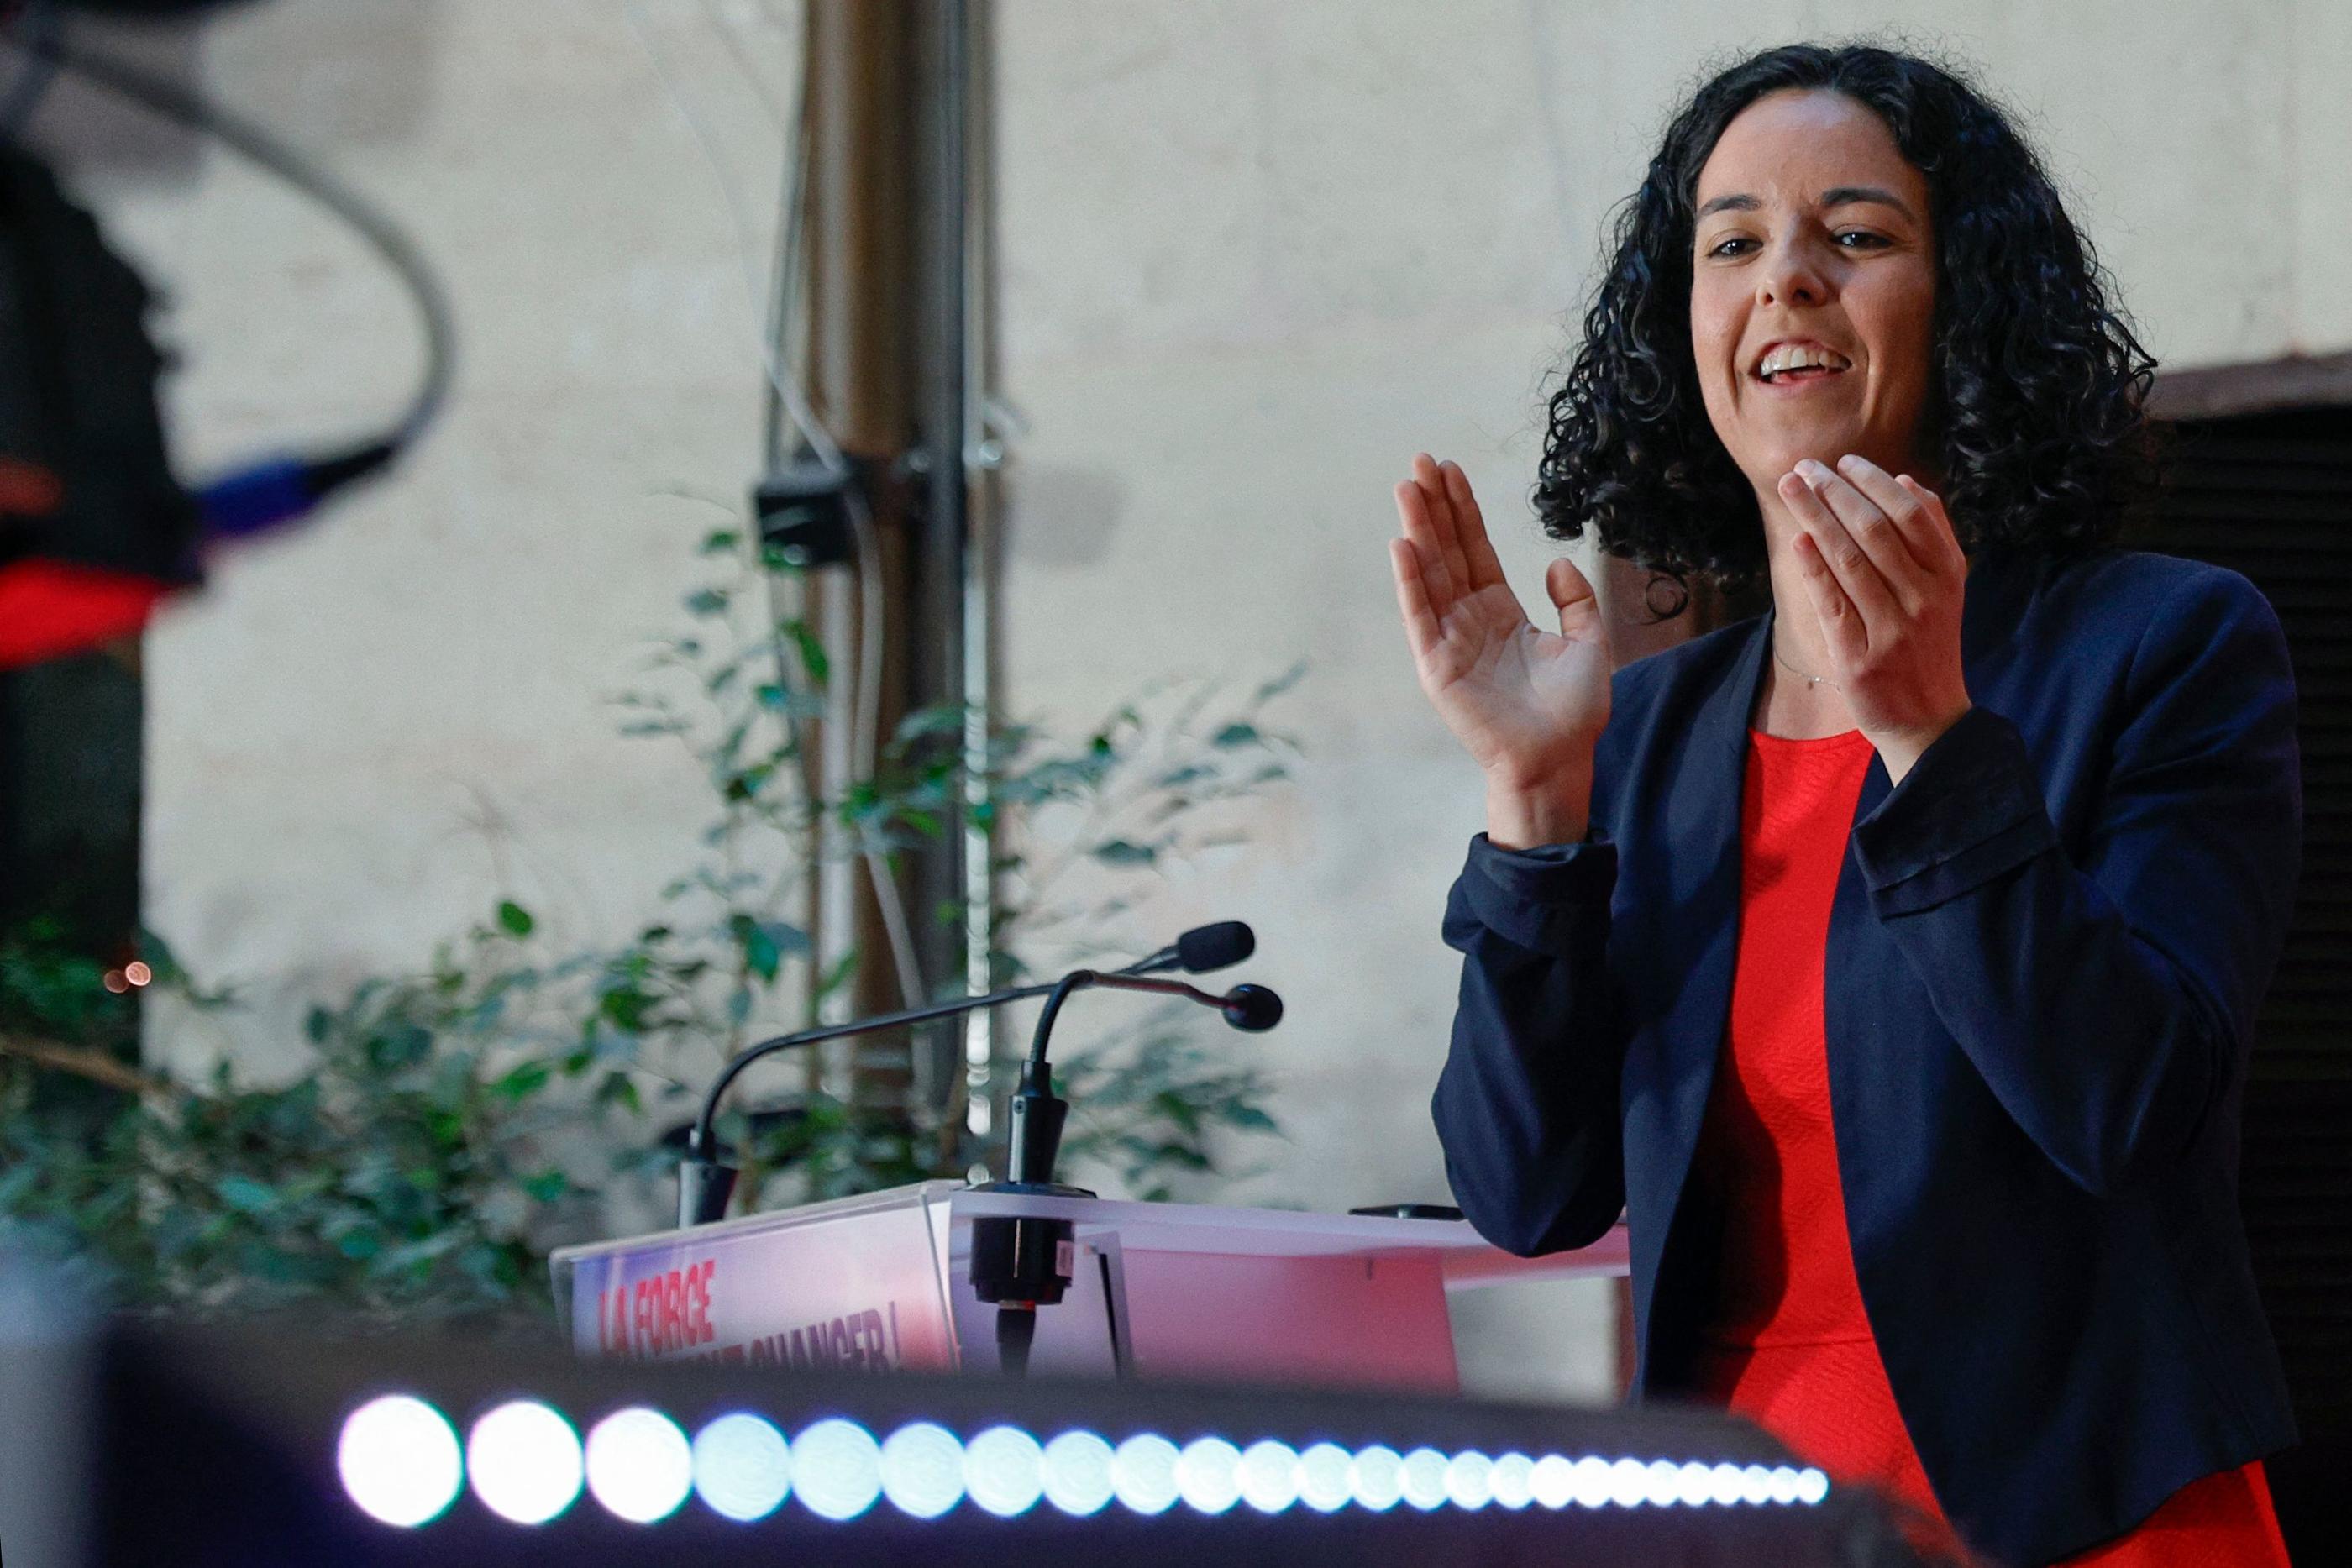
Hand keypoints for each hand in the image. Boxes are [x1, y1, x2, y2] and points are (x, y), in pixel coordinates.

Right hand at [1391, 454, 1611, 840]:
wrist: (1558, 759)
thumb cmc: (1574, 712)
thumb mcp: (1589, 643)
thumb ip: (1576, 600)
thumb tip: (1555, 561)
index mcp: (1501, 612)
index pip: (1475, 550)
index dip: (1464, 510)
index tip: (1450, 470)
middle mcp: (1470, 621)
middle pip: (1447, 552)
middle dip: (1434, 507)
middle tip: (1419, 462)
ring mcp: (1450, 641)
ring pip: (1430, 574)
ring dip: (1417, 531)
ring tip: (1406, 487)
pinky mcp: (1438, 667)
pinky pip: (1420, 616)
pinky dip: (1410, 581)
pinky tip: (1402, 545)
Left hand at [1779, 455, 1971, 781]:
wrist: (1931, 720)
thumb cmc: (1929, 644)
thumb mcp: (1946, 588)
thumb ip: (1933, 533)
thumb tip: (1905, 481)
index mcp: (1947, 575)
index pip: (1910, 513)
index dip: (1873, 482)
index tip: (1843, 462)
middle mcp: (1924, 598)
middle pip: (1874, 530)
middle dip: (1834, 492)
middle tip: (1803, 467)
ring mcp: (1892, 629)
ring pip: (1849, 560)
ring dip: (1815, 517)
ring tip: (1790, 488)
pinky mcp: (1861, 659)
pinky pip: (1833, 604)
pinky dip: (1813, 569)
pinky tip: (1797, 541)